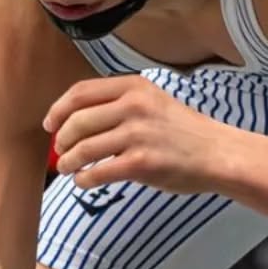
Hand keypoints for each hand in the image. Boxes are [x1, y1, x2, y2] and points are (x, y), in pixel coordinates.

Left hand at [45, 74, 226, 194]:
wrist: (218, 154)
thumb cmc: (183, 131)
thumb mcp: (153, 102)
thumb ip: (119, 104)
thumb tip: (75, 121)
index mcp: (134, 87)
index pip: (80, 93)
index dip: (58, 110)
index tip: (50, 125)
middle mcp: (134, 106)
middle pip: (77, 121)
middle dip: (61, 140)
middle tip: (60, 151)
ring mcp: (137, 134)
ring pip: (83, 148)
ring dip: (69, 161)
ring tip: (69, 168)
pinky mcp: (141, 163)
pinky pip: (98, 172)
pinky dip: (84, 179)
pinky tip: (84, 181)